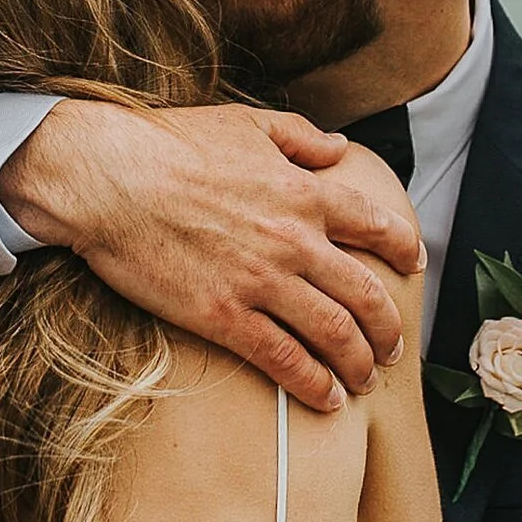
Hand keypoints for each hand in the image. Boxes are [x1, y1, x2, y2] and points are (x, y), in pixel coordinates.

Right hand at [0, 102, 426, 411]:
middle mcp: (295, 240)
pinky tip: (329, 399)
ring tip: (367, 380)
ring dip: (359, 362)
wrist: (107, 178)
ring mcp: (261, 281)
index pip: (377, 225)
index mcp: (305, 193)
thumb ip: (300, 136)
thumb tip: (339, 147)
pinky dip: (314, 383)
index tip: (414, 266)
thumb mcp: (246, 123)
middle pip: (366, 293)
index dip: (403, 249)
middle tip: (393, 348)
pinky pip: (283, 359)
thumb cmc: (169, 144)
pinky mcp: (223, 316)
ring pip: (334, 333)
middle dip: (388, 328)